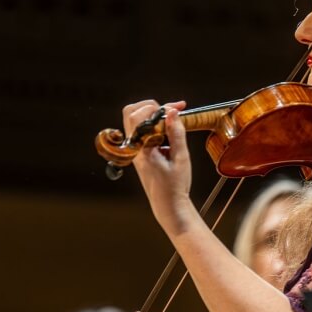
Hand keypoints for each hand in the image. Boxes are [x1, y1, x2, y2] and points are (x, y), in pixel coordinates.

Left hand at [123, 100, 195, 236]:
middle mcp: (134, 148)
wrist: (168, 205)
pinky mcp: (138, 152)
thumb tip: (172, 112)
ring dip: (152, 114)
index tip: (178, 108)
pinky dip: (153, 125)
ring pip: (134, 120)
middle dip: (151, 106)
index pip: (140, 117)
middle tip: (171, 111)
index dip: (160, 108)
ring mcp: (134, 149)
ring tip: (172, 118)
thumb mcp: (181, 158)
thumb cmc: (175, 186)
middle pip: (131, 113)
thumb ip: (176, 133)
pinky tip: (169, 130)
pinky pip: (141, 130)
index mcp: (141, 149)